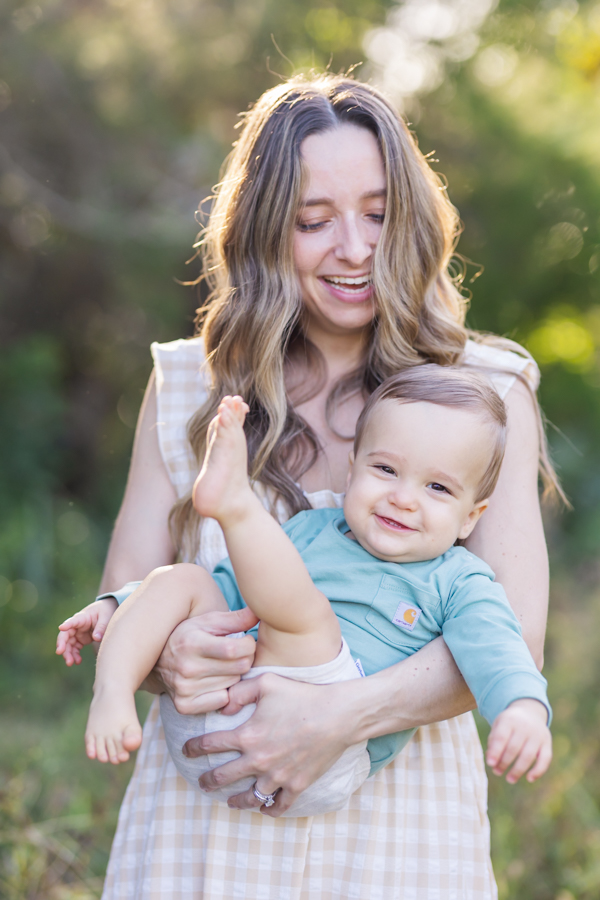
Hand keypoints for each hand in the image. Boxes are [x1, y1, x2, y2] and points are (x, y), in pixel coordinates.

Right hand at [56, 599, 117, 665]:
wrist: (106, 610)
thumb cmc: (105, 611)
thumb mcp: (106, 616)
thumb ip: (101, 626)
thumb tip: (96, 638)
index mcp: (83, 617)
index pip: (73, 620)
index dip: (67, 624)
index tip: (61, 627)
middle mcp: (77, 626)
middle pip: (65, 634)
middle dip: (62, 644)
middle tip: (60, 652)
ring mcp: (77, 633)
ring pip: (68, 644)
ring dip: (67, 653)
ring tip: (70, 663)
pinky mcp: (80, 639)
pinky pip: (74, 648)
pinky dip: (74, 655)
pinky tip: (78, 661)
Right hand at [153, 606, 257, 713]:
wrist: (157, 660)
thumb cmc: (189, 636)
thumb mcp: (208, 621)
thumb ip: (235, 619)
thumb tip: (258, 612)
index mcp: (192, 643)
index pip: (234, 649)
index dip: (248, 644)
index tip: (246, 641)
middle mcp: (186, 667)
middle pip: (239, 668)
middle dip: (244, 658)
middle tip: (237, 654)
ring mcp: (184, 688)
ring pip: (233, 684)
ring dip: (234, 675)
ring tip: (223, 666)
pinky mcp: (184, 705)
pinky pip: (222, 701)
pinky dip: (224, 692)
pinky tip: (216, 682)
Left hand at [183, 673, 356, 815]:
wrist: (337, 715)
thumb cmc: (301, 695)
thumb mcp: (266, 683)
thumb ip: (239, 692)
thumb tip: (222, 707)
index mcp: (247, 735)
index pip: (210, 744)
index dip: (194, 748)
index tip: (186, 750)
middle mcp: (258, 760)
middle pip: (223, 777)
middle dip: (208, 780)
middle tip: (202, 782)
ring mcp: (278, 776)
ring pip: (249, 797)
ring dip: (235, 801)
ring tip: (229, 801)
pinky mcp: (297, 785)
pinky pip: (279, 806)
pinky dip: (269, 810)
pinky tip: (264, 808)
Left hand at [486, 698, 551, 783]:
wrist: (529, 711)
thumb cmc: (509, 723)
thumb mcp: (498, 725)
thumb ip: (493, 741)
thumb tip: (491, 761)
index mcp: (509, 720)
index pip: (501, 737)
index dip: (495, 751)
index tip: (490, 764)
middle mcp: (524, 726)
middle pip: (514, 748)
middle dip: (504, 763)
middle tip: (497, 772)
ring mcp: (537, 734)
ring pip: (528, 755)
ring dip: (518, 770)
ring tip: (509, 779)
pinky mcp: (547, 742)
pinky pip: (545, 759)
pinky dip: (538, 770)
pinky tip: (529, 779)